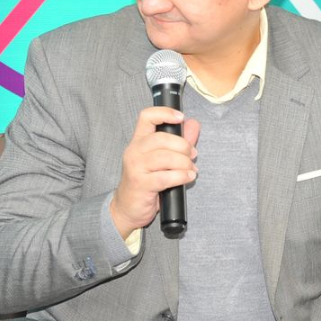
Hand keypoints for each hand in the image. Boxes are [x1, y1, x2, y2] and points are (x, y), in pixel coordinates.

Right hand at [109, 107, 200, 236]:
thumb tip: (193, 124)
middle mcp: (134, 151)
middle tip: (192, 155)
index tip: (180, 117)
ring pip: (165, 157)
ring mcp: (135, 167)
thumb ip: (178, 141)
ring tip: (191, 169)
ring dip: (184, 163)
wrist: (128, 208)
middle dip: (183, 145)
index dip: (164, 113)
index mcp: (138, 141)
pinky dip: (181, 176)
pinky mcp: (141, 184)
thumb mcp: (161, 160)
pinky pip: (166, 177)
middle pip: (161, 138)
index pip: (146, 117)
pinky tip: (188, 177)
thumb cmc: (146, 182)